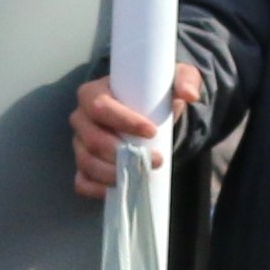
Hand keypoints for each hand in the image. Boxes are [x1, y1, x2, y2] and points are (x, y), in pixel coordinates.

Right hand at [69, 64, 200, 197]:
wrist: (147, 112)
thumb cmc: (153, 94)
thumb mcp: (171, 81)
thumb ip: (185, 80)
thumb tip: (189, 95)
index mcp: (92, 93)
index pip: (99, 107)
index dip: (124, 121)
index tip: (152, 131)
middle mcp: (80, 118)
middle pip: (92, 139)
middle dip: (124, 153)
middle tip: (156, 159)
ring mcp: (79, 143)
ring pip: (87, 162)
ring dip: (115, 173)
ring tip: (143, 173)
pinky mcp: (83, 164)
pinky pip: (83, 181)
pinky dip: (98, 189)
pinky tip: (121, 188)